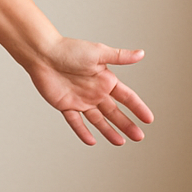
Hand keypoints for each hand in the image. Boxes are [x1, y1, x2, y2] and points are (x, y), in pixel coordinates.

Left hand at [26, 38, 153, 145]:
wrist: (43, 54)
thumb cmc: (69, 49)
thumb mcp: (98, 52)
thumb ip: (119, 56)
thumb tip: (142, 53)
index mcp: (105, 79)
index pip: (127, 97)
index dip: (138, 108)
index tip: (149, 119)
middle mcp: (95, 91)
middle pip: (114, 112)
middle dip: (127, 124)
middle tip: (139, 137)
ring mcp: (81, 100)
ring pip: (98, 120)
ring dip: (109, 131)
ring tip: (121, 142)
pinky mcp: (65, 105)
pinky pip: (76, 122)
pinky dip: (83, 132)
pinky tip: (92, 141)